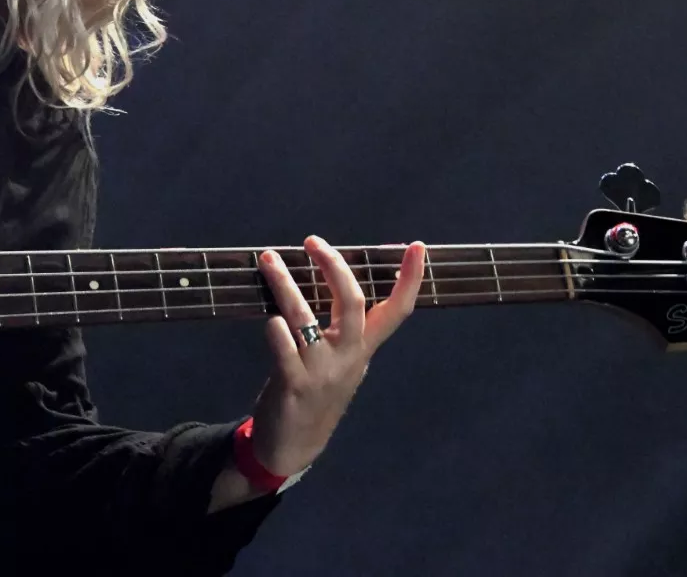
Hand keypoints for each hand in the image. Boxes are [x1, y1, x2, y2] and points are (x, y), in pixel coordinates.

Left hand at [249, 235, 424, 476]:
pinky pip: (284, 349)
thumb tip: (330, 277)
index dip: (409, 279)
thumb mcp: (340, 359)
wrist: (295, 444)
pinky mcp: (293, 385)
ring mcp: (321, 371)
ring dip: (285, 284)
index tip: (417, 247)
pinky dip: (275, 329)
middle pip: (352, 303)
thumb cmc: (316, 390)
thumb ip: (340, 327)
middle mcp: (347, 357)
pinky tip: (268, 319)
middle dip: (334, 267)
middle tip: (312, 241)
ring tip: (268, 259)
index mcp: (363, 348)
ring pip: (306, 318)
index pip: (396, 311)